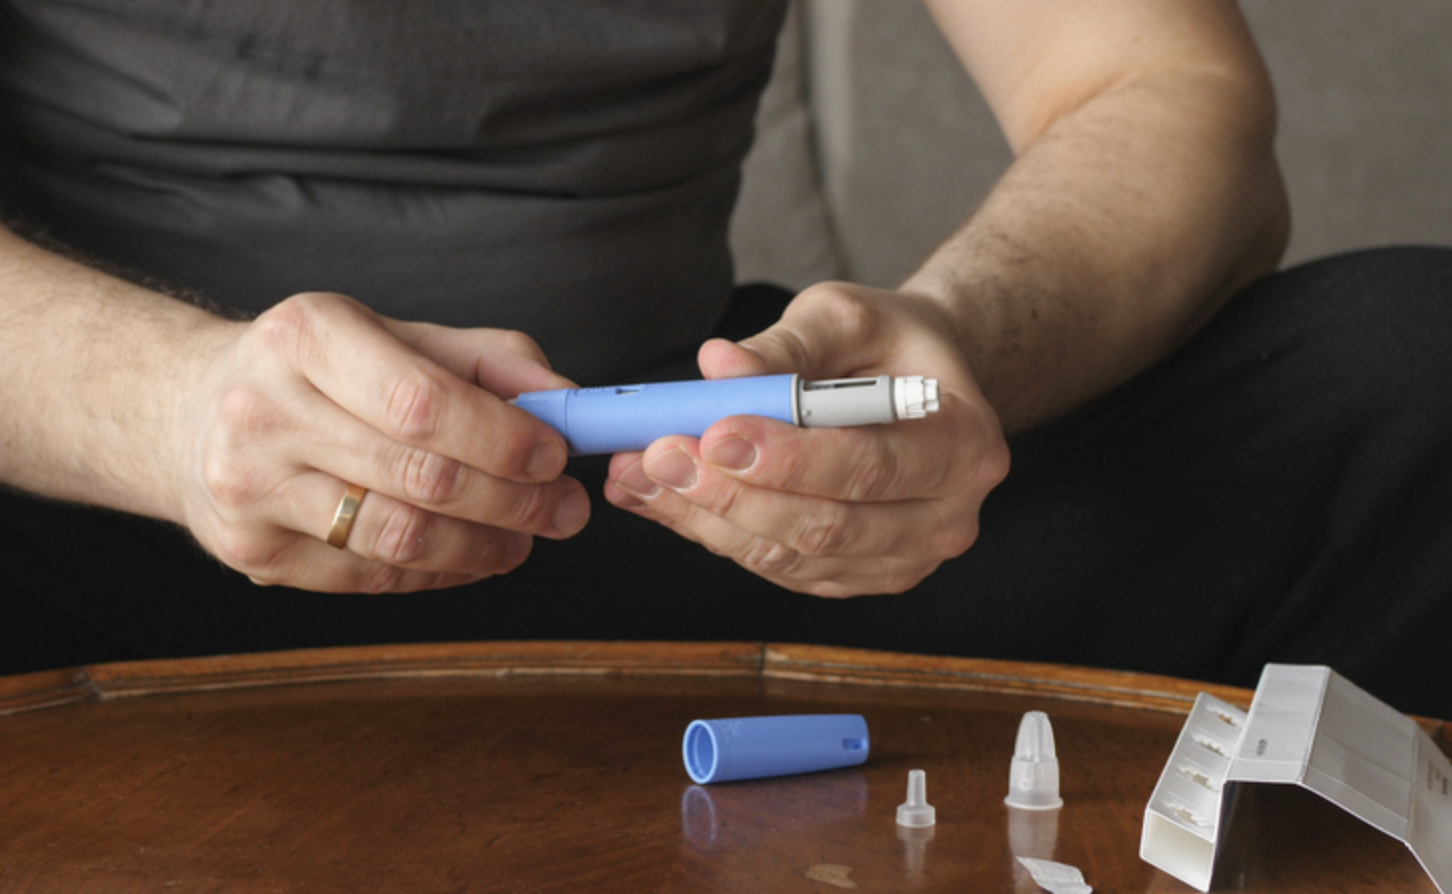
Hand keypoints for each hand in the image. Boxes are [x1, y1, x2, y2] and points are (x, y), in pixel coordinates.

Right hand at [180, 292, 588, 591]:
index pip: (422, 401)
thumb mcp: (398, 336)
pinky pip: (369, 577)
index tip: (557, 457)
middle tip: (564, 510)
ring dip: (482, 547)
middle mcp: (265, 409)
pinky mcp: (251, 551)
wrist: (192, 413)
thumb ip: (490, 362)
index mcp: (306, 336)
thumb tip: (569, 404)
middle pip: (419, 476)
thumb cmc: (321, 371)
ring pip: (398, 539)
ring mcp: (250, 487)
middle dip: (513, 501)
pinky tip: (468, 556)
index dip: (502, 439)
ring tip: (524, 539)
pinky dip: (436, 573)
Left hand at [604, 282, 1009, 596]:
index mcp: (964, 444)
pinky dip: (713, 532)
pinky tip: (661, 495)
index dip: (788, 457)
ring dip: (706, 519)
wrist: (915, 385)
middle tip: (659, 453)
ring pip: (792, 556)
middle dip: (731, 493)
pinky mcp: (855, 576)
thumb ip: (786, 344)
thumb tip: (717, 366)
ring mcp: (902, 559)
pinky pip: (777, 567)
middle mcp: (945, 517)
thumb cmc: (887, 344)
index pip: (870, 465)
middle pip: (827, 525)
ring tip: (640, 471)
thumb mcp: (846, 316)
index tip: (715, 432)